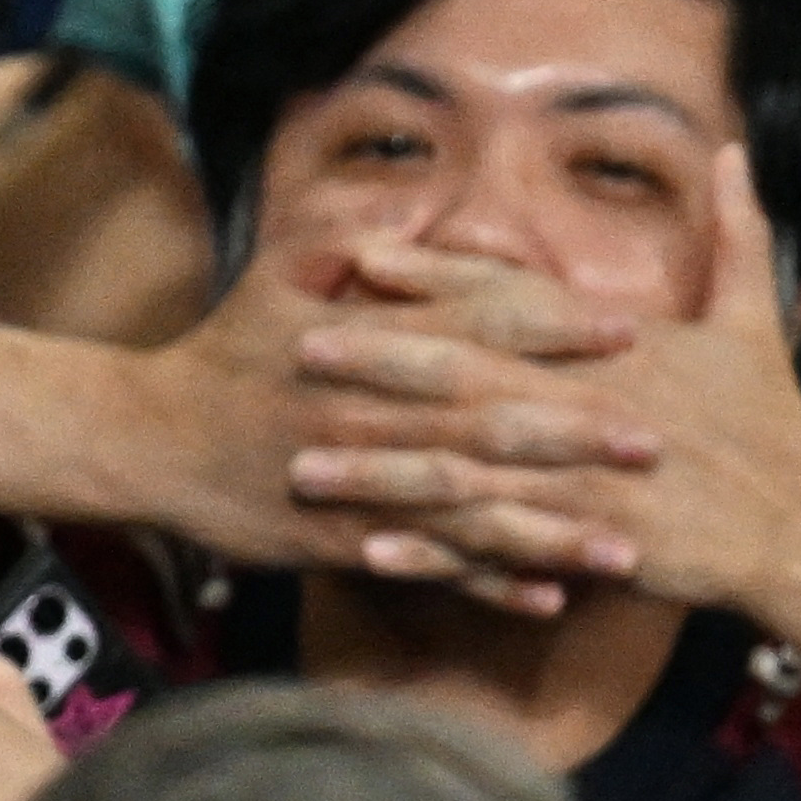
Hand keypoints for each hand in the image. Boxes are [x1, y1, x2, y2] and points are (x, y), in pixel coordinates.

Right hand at [145, 234, 659, 607]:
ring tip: (625, 548)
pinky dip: (484, 583)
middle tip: (655, 443)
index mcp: (366, 341)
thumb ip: (353, 234)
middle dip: (576, 434)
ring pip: (467, 508)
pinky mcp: (336, 540)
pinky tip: (545, 597)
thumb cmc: (222, 347)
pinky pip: (423, 566)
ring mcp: (357, 482)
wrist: (144, 437)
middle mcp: (370, 411)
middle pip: (489, 422)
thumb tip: (425, 203)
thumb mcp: (277, 271)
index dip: (552, 328)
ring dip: (549, 531)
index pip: (474, 326)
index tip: (627, 330)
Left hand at [289, 150, 800, 618]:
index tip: (361, 259)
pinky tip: (369, 550)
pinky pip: (496, 548)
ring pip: (466, 468)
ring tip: (302, 464)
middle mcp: (594, 403)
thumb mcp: (757, 319)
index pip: (510, 302)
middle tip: (295, 347)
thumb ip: (737, 230)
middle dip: (379, 362)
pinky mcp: (592, 544)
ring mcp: (588, 477)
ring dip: (381, 469)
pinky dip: (435, 551)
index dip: (432, 280)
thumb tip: (733, 147)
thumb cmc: (774, 425)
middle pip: (469, 377)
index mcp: (619, 347)